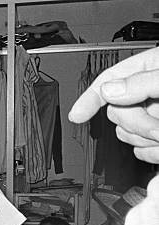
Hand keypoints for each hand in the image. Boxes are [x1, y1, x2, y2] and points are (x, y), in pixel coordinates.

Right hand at [68, 47, 158, 163]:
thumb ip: (140, 82)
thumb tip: (109, 91)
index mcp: (151, 69)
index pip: (110, 80)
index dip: (90, 97)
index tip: (75, 115)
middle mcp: (151, 94)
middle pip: (117, 112)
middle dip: (135, 123)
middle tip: (158, 126)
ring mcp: (156, 117)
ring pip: (127, 134)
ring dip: (145, 138)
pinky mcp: (158, 139)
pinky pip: (141, 151)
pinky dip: (151, 152)